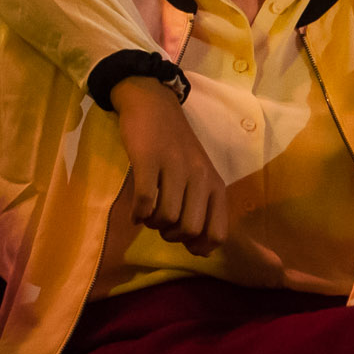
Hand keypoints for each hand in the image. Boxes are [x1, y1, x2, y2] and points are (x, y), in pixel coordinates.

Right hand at [112, 76, 228, 255]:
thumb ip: (202, 207)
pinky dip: (137, 214)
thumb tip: (198, 248)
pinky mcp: (150, 159)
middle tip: (161, 223)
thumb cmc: (177, 148)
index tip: (183, 240)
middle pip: (189, 229)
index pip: (218, 233)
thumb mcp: (199, 176)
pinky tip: (135, 211)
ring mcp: (176, 167)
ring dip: (152, 223)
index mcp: (215, 185)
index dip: (198, 246)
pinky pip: (145, 201)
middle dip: (171, 235)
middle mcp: (200, 177)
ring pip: (167, 218)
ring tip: (148, 213)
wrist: (154, 106)